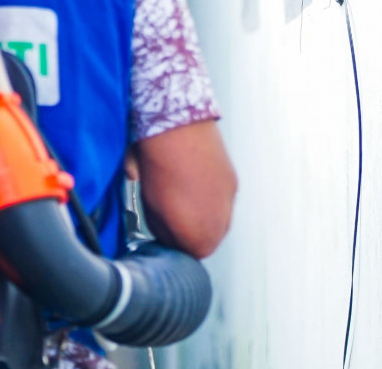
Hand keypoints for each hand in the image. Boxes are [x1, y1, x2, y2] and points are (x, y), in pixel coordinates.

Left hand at [132, 120, 235, 257]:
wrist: (178, 128)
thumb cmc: (158, 166)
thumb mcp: (148, 206)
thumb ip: (162, 228)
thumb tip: (165, 232)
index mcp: (197, 236)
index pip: (189, 254)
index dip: (175, 243)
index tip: (165, 232)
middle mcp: (219, 224)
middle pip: (208, 240)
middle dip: (192, 232)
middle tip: (174, 216)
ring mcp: (229, 203)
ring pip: (219, 221)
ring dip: (204, 215)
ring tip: (185, 197)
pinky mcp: (233, 183)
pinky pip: (223, 201)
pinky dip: (211, 198)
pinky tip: (195, 183)